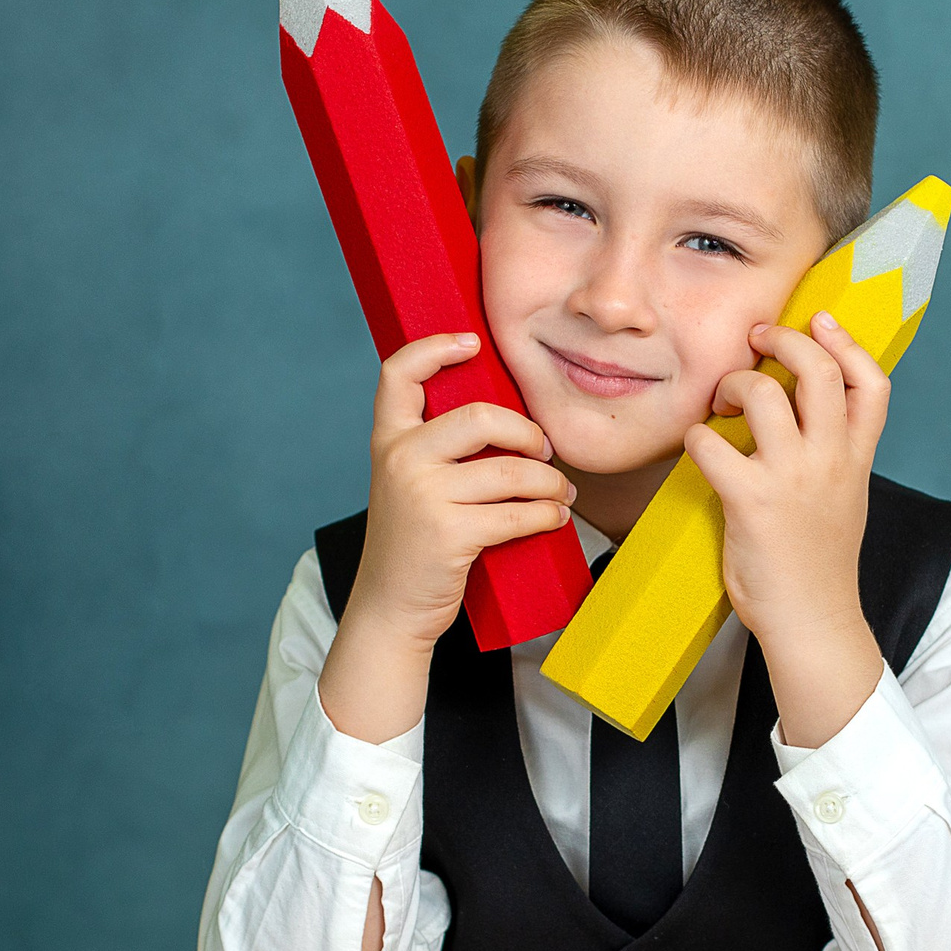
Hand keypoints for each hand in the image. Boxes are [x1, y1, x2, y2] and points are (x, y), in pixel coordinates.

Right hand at [319, 333, 573, 742]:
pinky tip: (555, 518)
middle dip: (528, 433)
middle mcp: (400, 459)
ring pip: (511, 471)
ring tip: (561, 494)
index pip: (399, 373)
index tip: (473, 342)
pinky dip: (546, 515)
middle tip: (545, 452)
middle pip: (481, 416)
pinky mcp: (448, 533)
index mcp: (388, 440)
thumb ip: (437, 450)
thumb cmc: (413, 544)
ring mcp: (423, 495)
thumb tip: (510, 421)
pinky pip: (517, 512)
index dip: (435, 347)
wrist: (390, 608)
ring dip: (550, 483)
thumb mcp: (409, 485)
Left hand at [684, 312, 888, 749]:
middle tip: (757, 340)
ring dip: (734, 385)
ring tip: (723, 402)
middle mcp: (832, 460)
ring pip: (765, 393)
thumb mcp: (843, 500)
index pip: (872, 383)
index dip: (848, 342)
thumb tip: (796, 413)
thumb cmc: (817, 566)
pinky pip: (712, 442)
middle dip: (783, 340)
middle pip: (818, 370)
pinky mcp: (752, 500)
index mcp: (857, 460)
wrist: (813, 622)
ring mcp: (794, 478)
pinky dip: (697, 437)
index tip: (821, 320)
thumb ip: (831, 456)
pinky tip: (699, 448)